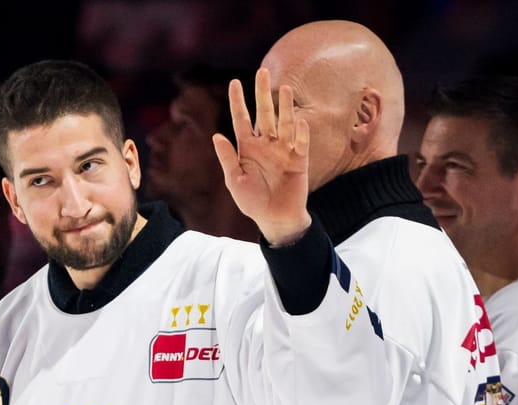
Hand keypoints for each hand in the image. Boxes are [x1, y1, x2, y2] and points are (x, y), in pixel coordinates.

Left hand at [212, 68, 312, 245]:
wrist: (275, 219)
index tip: (235, 82)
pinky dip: (301, 132)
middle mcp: (266, 144)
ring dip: (285, 106)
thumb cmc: (252, 202)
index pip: (241, 119)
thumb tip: (216, 135)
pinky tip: (300, 120)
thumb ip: (227, 158)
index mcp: (247, 148)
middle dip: (263, 93)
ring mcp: (284, 150)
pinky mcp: (299, 160)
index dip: (238, 101)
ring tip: (285, 88)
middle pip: (264, 113)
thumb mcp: (234, 181)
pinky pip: (301, 142)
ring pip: (284, 122)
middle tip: (262, 71)